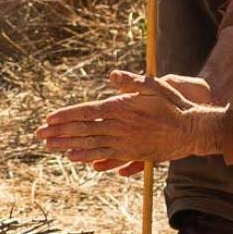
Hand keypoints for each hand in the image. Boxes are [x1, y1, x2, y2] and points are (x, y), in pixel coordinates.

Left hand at [35, 70, 223, 174]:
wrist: (193, 130)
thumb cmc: (173, 104)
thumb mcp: (155, 86)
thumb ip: (132, 82)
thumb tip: (113, 76)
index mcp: (122, 109)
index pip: (88, 112)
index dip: (67, 116)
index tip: (49, 119)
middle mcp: (120, 127)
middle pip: (84, 130)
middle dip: (60, 132)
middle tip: (39, 135)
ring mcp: (125, 142)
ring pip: (90, 144)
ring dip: (68, 145)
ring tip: (49, 146)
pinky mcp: (131, 153)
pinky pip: (104, 155)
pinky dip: (87, 156)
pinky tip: (74, 157)